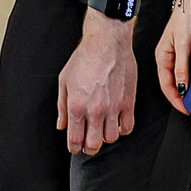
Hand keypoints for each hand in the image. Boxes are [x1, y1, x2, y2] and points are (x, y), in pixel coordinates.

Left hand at [58, 13, 136, 154]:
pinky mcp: (128, 102)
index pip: (75, 139)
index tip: (75, 146)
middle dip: (88, 148)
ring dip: (105, 138)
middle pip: (93, 145)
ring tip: (102, 130)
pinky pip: (128, 127)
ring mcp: (114, 107)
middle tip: (88, 144)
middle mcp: (95, 110)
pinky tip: (117, 124)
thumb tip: (62, 125)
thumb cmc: (84, 58)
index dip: (74, 147)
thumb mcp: (64, 81)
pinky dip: (122, 130)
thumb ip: (62, 106)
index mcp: (76, 106)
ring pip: (111, 138)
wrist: (107, 42)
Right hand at [156, 3, 190, 114]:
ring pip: (179, 77)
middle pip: (171, 83)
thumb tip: (182, 88)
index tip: (186, 109)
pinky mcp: (185, 49)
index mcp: (162, 56)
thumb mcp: (184, 44)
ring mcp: (176, 53)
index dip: (176, 99)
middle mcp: (167, 56)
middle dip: (180, 97)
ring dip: (186, 88)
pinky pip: (185, 68)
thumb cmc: (186, 16)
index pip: (166, 85)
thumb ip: (182, 67)